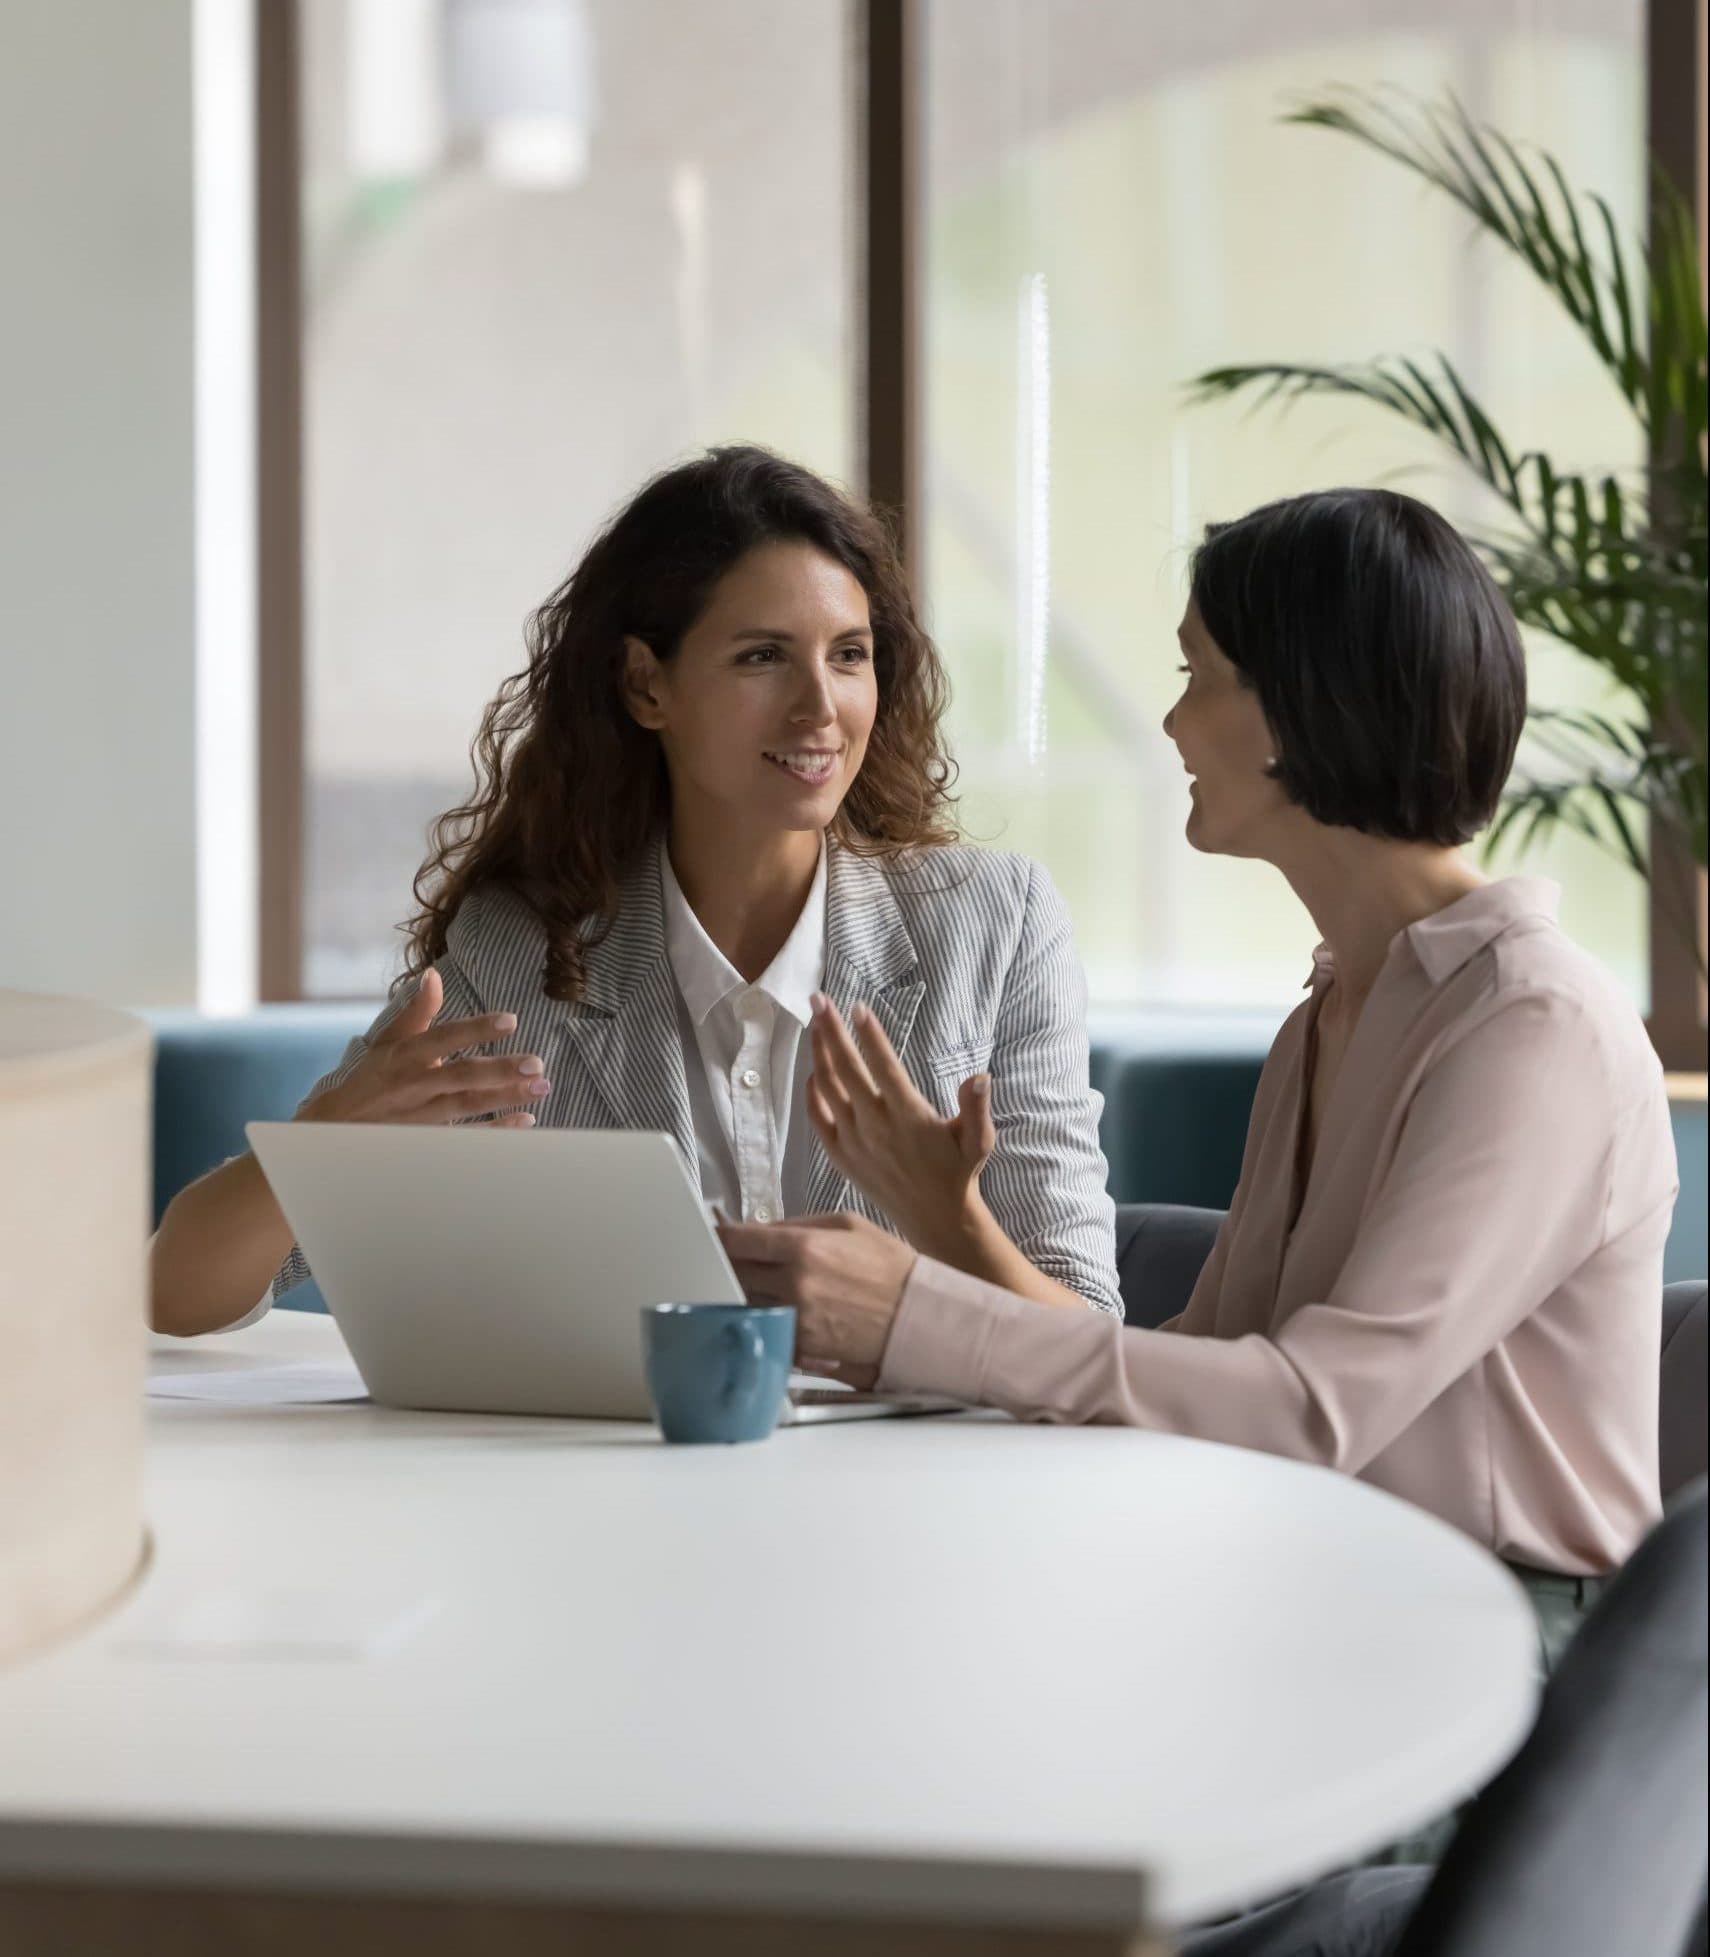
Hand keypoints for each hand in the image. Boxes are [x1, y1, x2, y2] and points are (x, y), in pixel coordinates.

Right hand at [299, 969, 549, 1127]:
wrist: (336, 1128)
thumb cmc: (372, 1079)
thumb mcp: (389, 1041)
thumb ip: (417, 1010)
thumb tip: (433, 975)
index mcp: (406, 1055)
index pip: (444, 1038)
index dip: (476, 1029)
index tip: (511, 1020)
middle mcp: (414, 1084)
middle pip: (461, 1076)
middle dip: (500, 1070)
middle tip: (537, 1063)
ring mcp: (421, 1115)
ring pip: (468, 1106)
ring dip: (506, 1098)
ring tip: (541, 1088)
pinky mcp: (427, 1140)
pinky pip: (466, 1136)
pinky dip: (496, 1130)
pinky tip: (526, 1120)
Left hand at [718, 1212, 915, 1390]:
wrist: (918, 1314)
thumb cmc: (889, 1267)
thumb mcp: (847, 1224)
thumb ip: (798, 1223)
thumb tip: (761, 1229)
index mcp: (803, 1248)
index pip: (738, 1241)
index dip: (721, 1237)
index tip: (717, 1236)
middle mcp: (794, 1285)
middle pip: (735, 1274)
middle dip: (732, 1265)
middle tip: (741, 1260)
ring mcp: (796, 1319)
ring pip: (747, 1303)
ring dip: (747, 1293)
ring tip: (764, 1284)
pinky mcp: (802, 1346)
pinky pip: (767, 1328)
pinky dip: (767, 1319)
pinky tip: (780, 1309)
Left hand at [807, 994, 995, 1257]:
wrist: (934, 1218)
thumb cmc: (958, 1171)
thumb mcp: (978, 1140)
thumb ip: (977, 1107)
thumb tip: (980, 1076)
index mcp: (908, 1117)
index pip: (884, 1067)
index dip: (871, 1036)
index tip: (858, 1007)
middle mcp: (876, 1127)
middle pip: (846, 1070)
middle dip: (831, 1030)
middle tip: (819, 999)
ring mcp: (854, 1142)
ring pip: (827, 1089)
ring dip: (818, 1053)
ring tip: (815, 1024)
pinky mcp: (841, 1156)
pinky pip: (816, 1119)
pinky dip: (811, 1093)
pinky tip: (814, 1071)